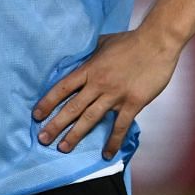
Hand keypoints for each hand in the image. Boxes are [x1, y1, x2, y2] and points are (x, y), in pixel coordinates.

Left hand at [33, 26, 182, 159]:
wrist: (158, 41)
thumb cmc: (132, 40)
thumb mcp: (105, 41)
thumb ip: (91, 52)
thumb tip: (80, 56)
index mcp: (90, 69)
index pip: (63, 88)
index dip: (48, 102)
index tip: (36, 115)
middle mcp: (99, 84)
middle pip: (72, 108)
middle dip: (55, 125)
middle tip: (43, 139)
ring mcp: (115, 95)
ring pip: (90, 118)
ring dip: (75, 135)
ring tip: (62, 148)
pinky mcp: (133, 102)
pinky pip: (120, 126)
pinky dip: (113, 141)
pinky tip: (106, 154)